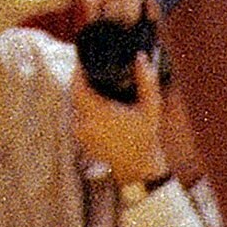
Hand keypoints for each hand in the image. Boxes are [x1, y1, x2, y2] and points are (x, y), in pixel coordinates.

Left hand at [70, 51, 168, 185]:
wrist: (139, 170)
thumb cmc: (146, 139)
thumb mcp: (151, 109)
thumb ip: (147, 82)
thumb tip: (141, 57)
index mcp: (96, 113)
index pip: (77, 85)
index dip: (78, 71)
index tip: (84, 59)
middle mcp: (84, 123)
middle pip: (75, 93)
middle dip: (82, 80)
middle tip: (92, 68)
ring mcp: (80, 133)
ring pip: (75, 105)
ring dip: (83, 94)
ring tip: (95, 84)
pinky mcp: (82, 140)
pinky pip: (77, 117)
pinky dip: (84, 108)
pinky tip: (96, 103)